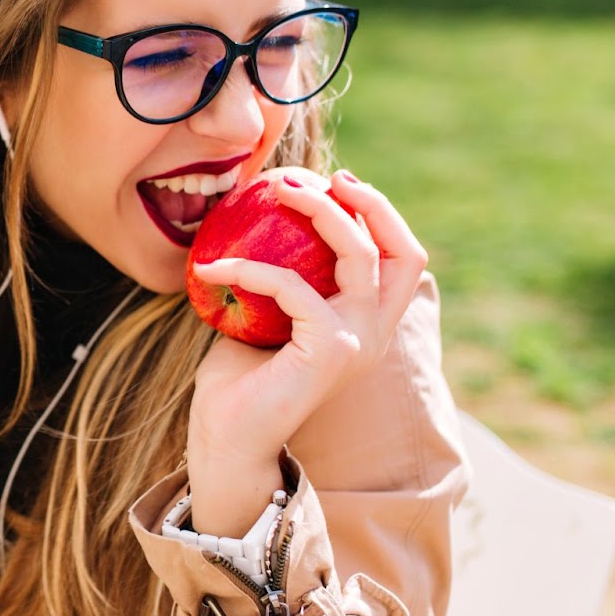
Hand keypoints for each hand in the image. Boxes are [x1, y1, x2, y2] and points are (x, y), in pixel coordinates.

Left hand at [183, 170, 427, 535]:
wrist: (224, 437)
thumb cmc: (238, 379)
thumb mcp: (264, 314)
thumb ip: (280, 276)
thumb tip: (259, 216)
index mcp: (367, 324)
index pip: (400, 259)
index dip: (380, 214)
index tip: (335, 182)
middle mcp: (375, 332)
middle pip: (403, 252)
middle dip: (371, 203)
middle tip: (323, 177)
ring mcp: (359, 341)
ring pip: (360, 255)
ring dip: (319, 212)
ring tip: (278, 189)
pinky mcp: (331, 350)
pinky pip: (293, 287)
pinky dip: (251, 269)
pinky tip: (211, 269)